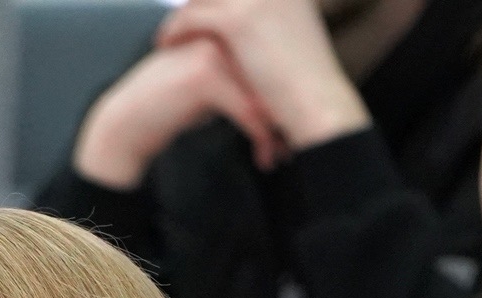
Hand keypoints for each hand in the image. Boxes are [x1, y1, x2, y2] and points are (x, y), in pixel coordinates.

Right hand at [72, 37, 284, 188]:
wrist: (128, 121)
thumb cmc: (169, 106)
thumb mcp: (208, 81)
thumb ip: (239, 72)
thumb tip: (278, 90)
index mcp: (221, 28)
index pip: (267, 57)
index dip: (281, 93)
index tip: (291, 121)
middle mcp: (218, 33)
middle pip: (268, 73)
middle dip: (283, 112)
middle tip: (292, 140)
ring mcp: (211, 51)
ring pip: (262, 92)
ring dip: (276, 129)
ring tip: (281, 153)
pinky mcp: (204, 77)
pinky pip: (247, 110)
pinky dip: (260, 137)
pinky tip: (264, 156)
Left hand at [157, 0, 371, 152]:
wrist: (318, 103)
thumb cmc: (309, 83)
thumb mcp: (291, 41)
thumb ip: (270, 26)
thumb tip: (249, 31)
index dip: (214, 1)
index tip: (194, 8)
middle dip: (195, 3)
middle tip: (179, 20)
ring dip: (181, 14)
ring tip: (168, 33)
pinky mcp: (239, 19)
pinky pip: (192, 17)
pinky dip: (175, 29)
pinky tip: (164, 43)